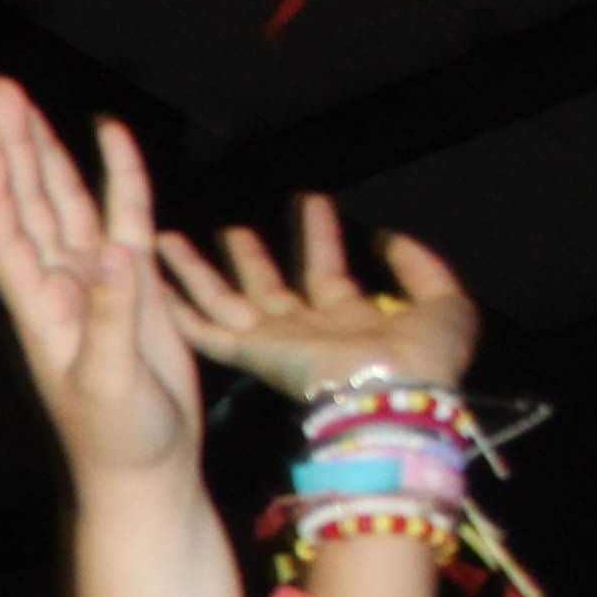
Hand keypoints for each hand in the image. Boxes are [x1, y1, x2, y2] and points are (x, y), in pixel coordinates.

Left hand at [0, 78, 198, 480]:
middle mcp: (57, 285)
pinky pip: (124, 215)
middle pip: (29, 200)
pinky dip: (118, 175)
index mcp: (39, 309)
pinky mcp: (134, 283)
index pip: (8, 235)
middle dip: (15, 144)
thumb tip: (113, 250)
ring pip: (66, 200)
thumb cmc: (117, 438)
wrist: (147, 467)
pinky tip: (109, 136)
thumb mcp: (109, 382)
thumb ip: (110, 316)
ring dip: (50, 153)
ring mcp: (94, 279)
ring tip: (29, 101)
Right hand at [156, 195, 476, 404]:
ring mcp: (272, 342)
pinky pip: (204, 328)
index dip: (319, 236)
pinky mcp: (251, 351)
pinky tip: (151, 282)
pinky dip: (176, 306)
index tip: (312, 201)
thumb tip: (387, 239)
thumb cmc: (424, 360)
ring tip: (168, 240)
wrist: (397, 394)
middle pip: (265, 286)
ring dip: (196, 270)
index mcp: (347, 321)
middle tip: (230, 229)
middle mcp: (302, 331)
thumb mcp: (445, 302)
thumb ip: (422, 268)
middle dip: (248, 257)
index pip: (325, 272)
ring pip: (222, 300)